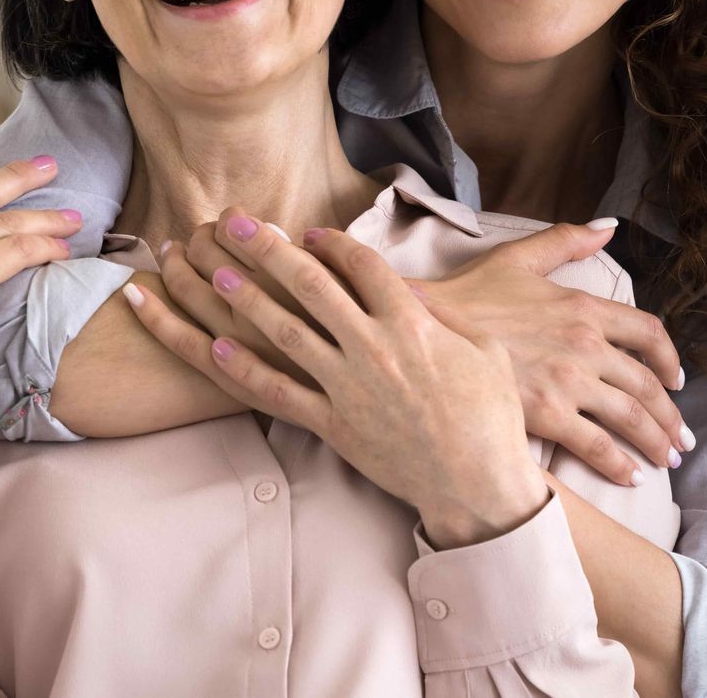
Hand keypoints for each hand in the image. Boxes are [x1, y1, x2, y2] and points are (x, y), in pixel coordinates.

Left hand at [123, 222, 546, 548]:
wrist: (478, 484)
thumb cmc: (491, 416)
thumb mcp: (485, 350)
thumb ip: (442, 314)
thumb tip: (408, 287)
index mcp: (414, 324)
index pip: (363, 266)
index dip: (332, 242)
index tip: (310, 232)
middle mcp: (375, 348)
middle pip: (312, 287)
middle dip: (269, 250)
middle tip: (234, 223)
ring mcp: (350, 388)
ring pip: (286, 333)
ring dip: (247, 299)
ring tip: (214, 273)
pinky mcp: (335, 427)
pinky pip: (281, 394)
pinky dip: (247, 371)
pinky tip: (219, 347)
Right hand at [417, 223, 689, 483]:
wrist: (423, 328)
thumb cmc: (468, 294)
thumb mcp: (520, 257)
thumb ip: (568, 239)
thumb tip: (609, 226)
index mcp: (584, 306)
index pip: (649, 333)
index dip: (670, 360)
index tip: (677, 381)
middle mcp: (585, 344)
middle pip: (648, 384)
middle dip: (671, 416)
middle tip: (682, 440)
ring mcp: (567, 380)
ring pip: (631, 417)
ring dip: (656, 442)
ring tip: (667, 461)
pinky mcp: (545, 413)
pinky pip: (596, 445)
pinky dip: (620, 464)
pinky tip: (632, 477)